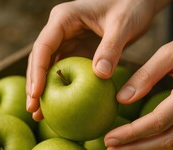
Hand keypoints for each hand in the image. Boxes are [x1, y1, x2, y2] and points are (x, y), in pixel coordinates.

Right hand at [26, 0, 168, 120]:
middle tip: (33, 110)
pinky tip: (60, 106)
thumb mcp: (122, 25)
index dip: (37, 71)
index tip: (36, 94)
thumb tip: (100, 75)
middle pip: (40, 59)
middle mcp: (61, 30)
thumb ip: (111, 48)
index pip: (43, 46)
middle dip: (34, 85)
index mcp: (64, 18)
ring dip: (44, 89)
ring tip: (39, 114)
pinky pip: (66, 71)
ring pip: (50, 68)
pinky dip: (62, 88)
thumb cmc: (131, 5)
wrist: (140, 1)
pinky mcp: (79, 51)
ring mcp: (69, 40)